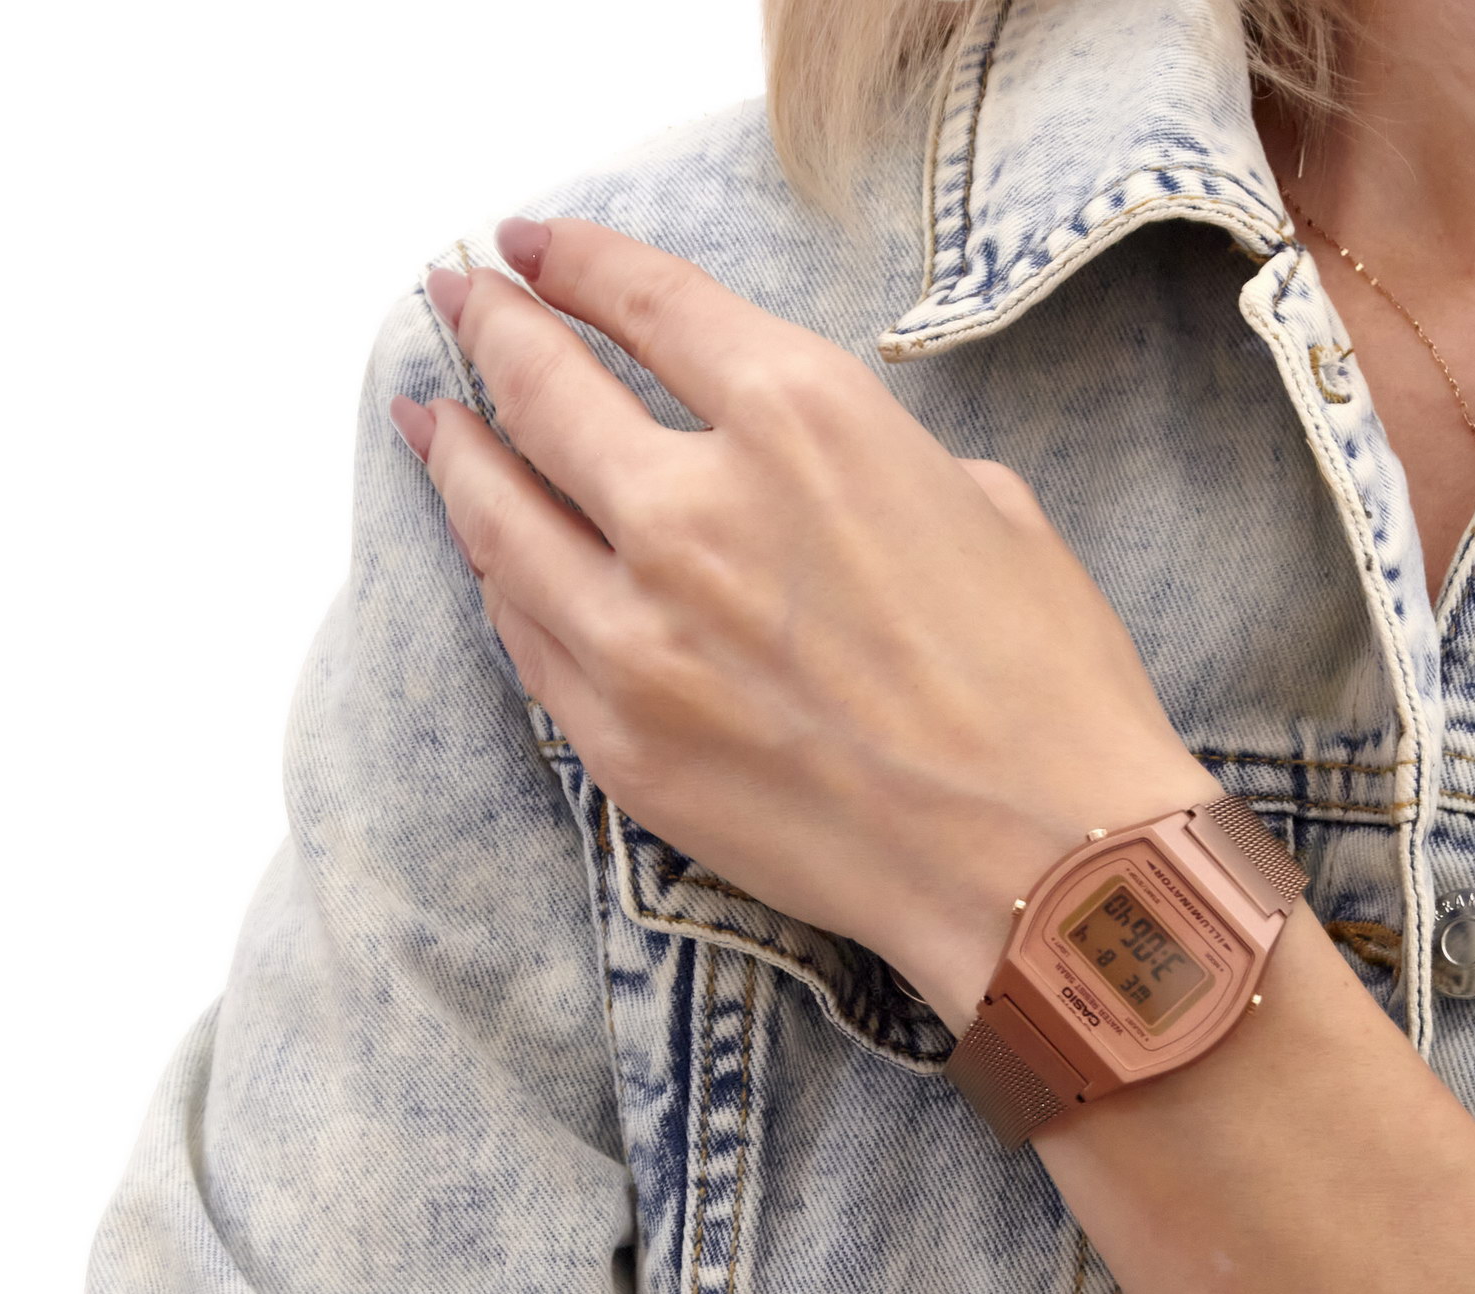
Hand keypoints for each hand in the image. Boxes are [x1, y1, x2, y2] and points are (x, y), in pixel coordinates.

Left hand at [392, 216, 1217, 1033]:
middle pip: (542, 393)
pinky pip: (526, 639)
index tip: (528, 248)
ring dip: (457, 458)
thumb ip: (862, 464)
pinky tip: (493, 560)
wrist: (1037, 863)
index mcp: (802, 420)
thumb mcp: (980, 506)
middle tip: (458, 302)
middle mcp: (695, 512)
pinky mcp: (618, 743)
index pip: (646, 303)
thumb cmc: (1042, 686)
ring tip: (432, 425)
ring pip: (498, 521)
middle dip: (488, 330)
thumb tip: (800, 473)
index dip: (573, 262)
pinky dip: (502, 582)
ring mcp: (638, 636)